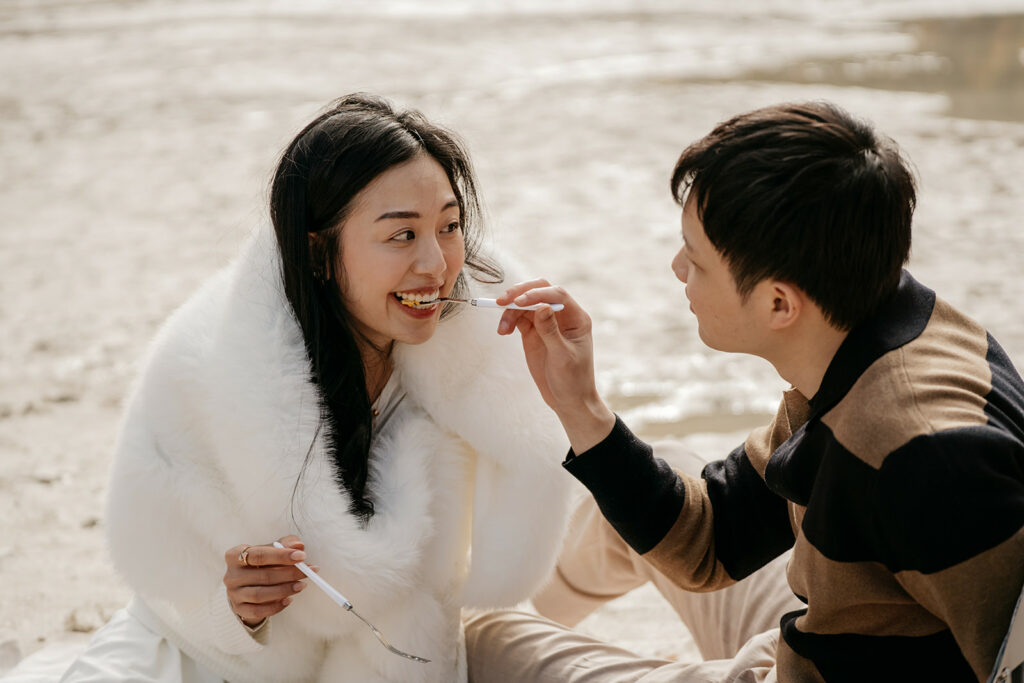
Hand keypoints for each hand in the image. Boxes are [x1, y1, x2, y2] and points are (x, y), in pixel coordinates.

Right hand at [223, 535, 311, 627]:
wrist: (247, 583)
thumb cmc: (261, 562)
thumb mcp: (271, 549)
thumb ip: (285, 544)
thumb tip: (299, 545)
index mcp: (235, 555)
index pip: (259, 555)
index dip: (281, 556)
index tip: (302, 556)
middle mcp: (231, 575)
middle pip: (263, 576)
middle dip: (289, 574)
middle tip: (307, 572)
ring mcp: (233, 593)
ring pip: (260, 595)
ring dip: (284, 590)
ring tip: (301, 585)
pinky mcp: (239, 608)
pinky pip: (258, 611)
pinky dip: (275, 607)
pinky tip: (289, 600)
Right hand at [497, 279, 614, 452]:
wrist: (569, 401)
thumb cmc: (573, 380)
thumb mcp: (563, 357)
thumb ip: (551, 331)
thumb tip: (542, 306)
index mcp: (576, 318)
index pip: (557, 294)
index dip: (537, 294)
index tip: (519, 302)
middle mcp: (562, 316)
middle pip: (539, 290)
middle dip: (520, 293)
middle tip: (502, 301)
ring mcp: (546, 323)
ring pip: (525, 304)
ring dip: (510, 311)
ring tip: (502, 330)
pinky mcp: (533, 333)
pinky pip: (518, 318)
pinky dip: (508, 320)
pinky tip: (503, 331)